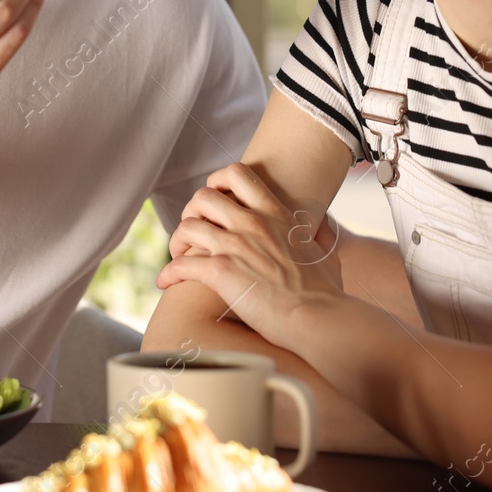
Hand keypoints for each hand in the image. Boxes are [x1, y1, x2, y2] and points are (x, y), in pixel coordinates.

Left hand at [155, 163, 343, 345]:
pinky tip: (165, 283)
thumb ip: (320, 231)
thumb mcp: (326, 251)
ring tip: (178, 256)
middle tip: (193, 233)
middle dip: (192, 213)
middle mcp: (252, 223)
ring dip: (177, 241)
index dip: (216, 182)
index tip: (213, 201)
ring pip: (187, 226)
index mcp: (275, 214)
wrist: (319, 317)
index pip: (236, 174)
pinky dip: (168, 273)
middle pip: (203, 197)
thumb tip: (321, 223)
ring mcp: (235, 245)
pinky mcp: (220, 271)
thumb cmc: (326, 292)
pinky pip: (179, 265)